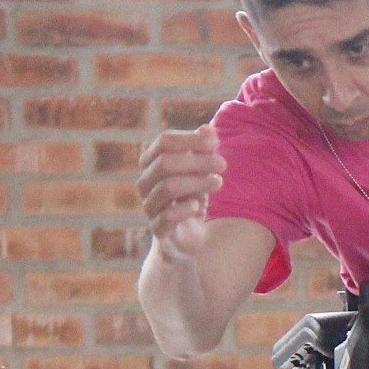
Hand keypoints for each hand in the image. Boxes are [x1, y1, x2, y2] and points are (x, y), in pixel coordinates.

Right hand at [138, 124, 226, 260]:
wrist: (185, 239)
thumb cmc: (191, 199)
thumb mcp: (200, 173)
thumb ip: (203, 151)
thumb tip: (208, 130)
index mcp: (152, 163)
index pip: (164, 142)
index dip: (190, 139)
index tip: (215, 141)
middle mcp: (146, 182)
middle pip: (166, 163)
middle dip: (197, 161)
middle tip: (223, 164)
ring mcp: (149, 206)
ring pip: (168, 187)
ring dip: (197, 182)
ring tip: (218, 182)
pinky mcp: (158, 229)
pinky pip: (166, 217)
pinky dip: (184, 209)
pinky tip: (198, 207)